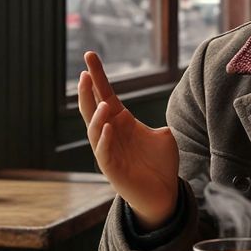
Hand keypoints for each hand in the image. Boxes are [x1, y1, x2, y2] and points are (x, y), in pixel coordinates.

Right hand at [77, 51, 179, 229]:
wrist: (163, 194)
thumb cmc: (160, 165)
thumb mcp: (164, 137)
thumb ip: (161, 123)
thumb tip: (166, 116)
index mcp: (121, 122)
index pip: (105, 94)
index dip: (98, 76)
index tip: (89, 56)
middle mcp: (110, 134)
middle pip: (92, 108)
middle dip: (87, 91)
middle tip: (84, 73)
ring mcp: (108, 151)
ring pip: (94, 131)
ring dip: (97, 116)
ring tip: (103, 103)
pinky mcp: (112, 169)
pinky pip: (103, 153)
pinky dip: (104, 140)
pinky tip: (108, 128)